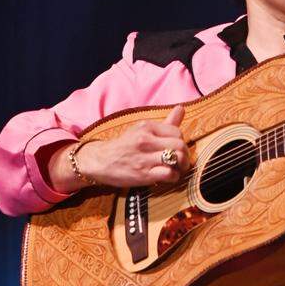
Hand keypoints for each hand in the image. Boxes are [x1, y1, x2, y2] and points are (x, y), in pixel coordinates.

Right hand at [49, 105, 190, 192]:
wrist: (99, 161)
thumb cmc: (124, 146)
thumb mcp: (141, 129)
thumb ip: (165, 123)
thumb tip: (182, 109)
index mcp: (147, 127)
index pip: (177, 132)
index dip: (181, 142)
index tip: (176, 149)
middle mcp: (145, 140)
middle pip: (180, 146)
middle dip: (185, 155)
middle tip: (181, 161)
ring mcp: (144, 158)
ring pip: (177, 159)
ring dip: (181, 166)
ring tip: (176, 168)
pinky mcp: (143, 174)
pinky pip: (169, 174)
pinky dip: (173, 177)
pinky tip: (168, 176)